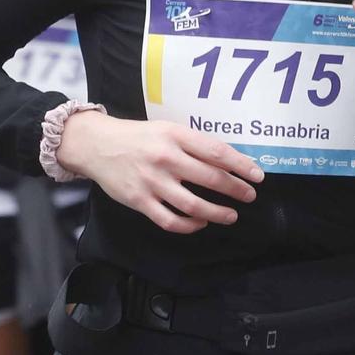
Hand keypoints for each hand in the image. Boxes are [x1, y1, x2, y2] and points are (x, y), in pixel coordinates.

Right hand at [55, 111, 263, 234]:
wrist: (97, 145)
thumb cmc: (137, 137)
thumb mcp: (167, 129)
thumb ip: (193, 143)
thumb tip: (227, 159)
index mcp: (175, 136)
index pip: (216, 152)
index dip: (241, 165)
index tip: (257, 175)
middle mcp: (166, 158)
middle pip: (210, 178)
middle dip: (235, 189)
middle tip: (249, 196)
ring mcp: (152, 182)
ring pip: (193, 204)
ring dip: (217, 212)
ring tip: (231, 215)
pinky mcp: (140, 201)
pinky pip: (170, 220)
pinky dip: (190, 225)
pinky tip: (201, 222)